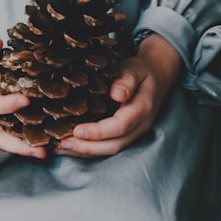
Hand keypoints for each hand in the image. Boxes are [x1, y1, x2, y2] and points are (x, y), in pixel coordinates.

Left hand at [55, 33, 181, 157]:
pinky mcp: (127, 134)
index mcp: (142, 109)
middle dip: (88, 147)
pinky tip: (71, 148)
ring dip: (86, 152)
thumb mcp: (135, 69)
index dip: (98, 132)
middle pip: (115, 145)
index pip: (120, 126)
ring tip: (61, 149)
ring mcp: (135, 132)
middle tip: (63, 144)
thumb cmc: (142, 70)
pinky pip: (109, 146)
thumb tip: (117, 94)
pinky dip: (90, 150)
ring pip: (111, 150)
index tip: (76, 131)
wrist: (158, 74)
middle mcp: (140, 125)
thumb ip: (126, 80)